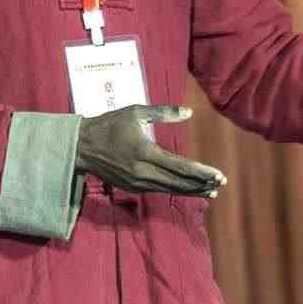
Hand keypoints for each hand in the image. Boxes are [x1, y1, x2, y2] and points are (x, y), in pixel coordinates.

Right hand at [72, 103, 226, 196]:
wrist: (81, 146)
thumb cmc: (110, 124)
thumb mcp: (136, 112)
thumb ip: (163, 112)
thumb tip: (188, 112)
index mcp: (144, 152)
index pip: (179, 166)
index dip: (201, 172)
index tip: (218, 175)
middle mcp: (142, 171)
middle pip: (178, 182)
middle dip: (201, 184)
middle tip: (220, 185)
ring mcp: (136, 182)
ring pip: (170, 190)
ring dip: (191, 191)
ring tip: (210, 192)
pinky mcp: (132, 187)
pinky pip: (159, 190)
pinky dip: (176, 191)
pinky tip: (188, 190)